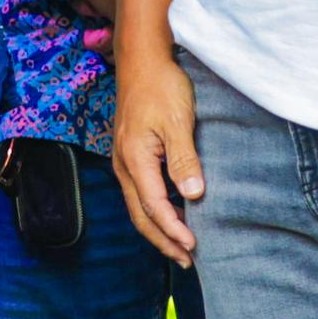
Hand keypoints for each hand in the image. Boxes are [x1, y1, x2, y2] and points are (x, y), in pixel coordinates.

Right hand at [111, 37, 204, 260]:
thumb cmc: (161, 86)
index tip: (194, 247)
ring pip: (138, 205)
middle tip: (187, 261)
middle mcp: (123, 164)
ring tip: (181, 246)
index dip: (173, 230)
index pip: (154, 206)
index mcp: (134, 159)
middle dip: (163, 240)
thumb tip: (193, 197)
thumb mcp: (178, 122)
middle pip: (140, 214)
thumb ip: (184, 161)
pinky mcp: (130, 153)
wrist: (142, 58)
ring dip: (158, 228)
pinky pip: (139, 192)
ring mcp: (123, 159)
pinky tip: (172, 214)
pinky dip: (155, 210)